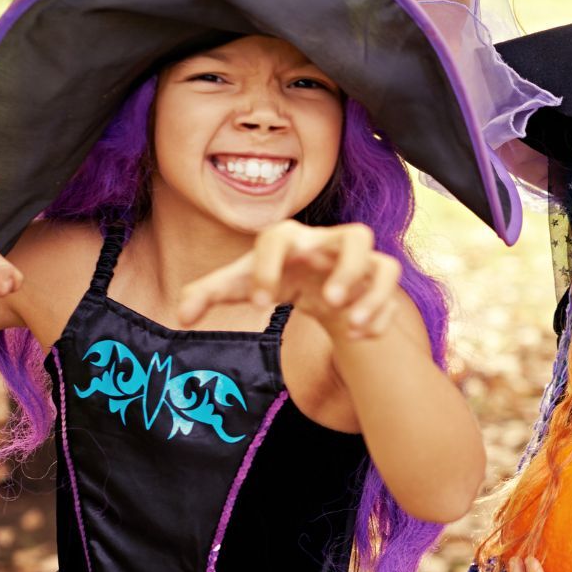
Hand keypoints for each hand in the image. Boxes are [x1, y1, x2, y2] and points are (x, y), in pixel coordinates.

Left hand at [175, 220, 403, 339]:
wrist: (320, 286)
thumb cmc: (279, 279)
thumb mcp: (243, 285)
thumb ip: (208, 293)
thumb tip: (181, 316)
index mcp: (292, 239)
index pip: (279, 237)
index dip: (268, 268)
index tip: (260, 305)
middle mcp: (332, 244)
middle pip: (356, 235)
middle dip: (345, 269)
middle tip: (326, 302)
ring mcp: (362, 263)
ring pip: (384, 262)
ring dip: (371, 292)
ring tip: (348, 323)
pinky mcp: (379, 283)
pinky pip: (391, 296)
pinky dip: (379, 315)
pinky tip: (358, 336)